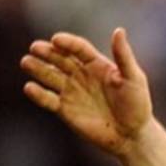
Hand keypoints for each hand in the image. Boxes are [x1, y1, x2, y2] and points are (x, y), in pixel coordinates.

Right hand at [20, 28, 152, 156]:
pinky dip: (38, 94)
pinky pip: (48, 99)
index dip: (68, 43)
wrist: (132, 135)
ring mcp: (72, 92)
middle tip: (35, 48)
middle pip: (61, 59)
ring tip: (27, 62)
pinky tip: (30, 88)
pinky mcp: (65, 109)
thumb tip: (119, 30)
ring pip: (50, 76)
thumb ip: (123, 56)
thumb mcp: (133, 78)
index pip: (79, 49)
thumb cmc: (137, 104)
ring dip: (38, 69)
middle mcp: (82, 75)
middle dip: (48, 53)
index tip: (56, 39)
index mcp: (97, 64)